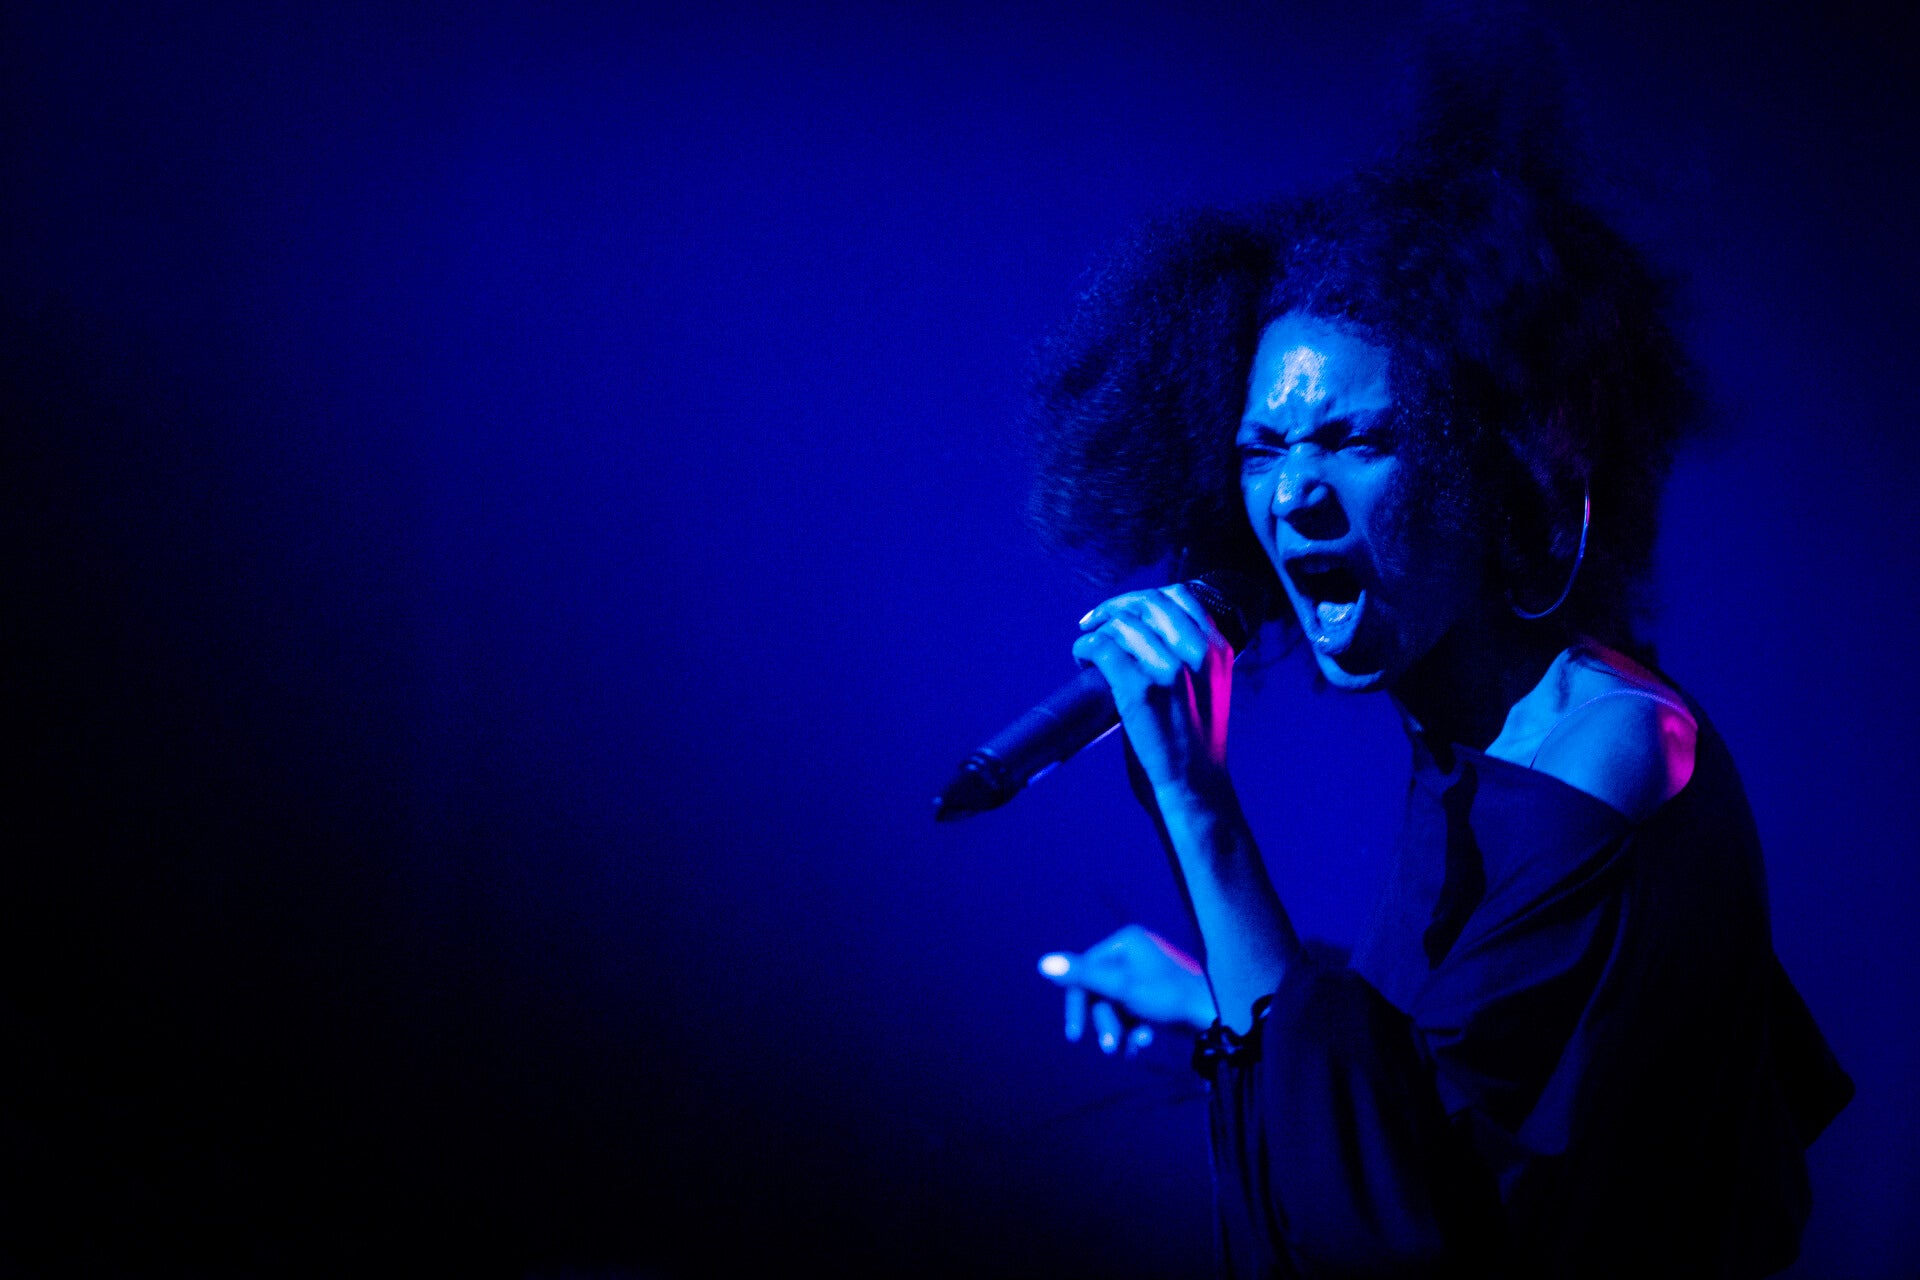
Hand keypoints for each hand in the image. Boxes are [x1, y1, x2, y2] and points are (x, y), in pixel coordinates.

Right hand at [1038, 924, 1217, 1053]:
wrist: (1219, 1016)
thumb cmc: (1171, 997)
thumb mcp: (1122, 988)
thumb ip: (1082, 976)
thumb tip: (1043, 963)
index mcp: (1126, 941)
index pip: (1085, 972)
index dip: (1077, 1005)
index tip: (1074, 1035)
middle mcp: (1135, 951)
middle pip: (1101, 990)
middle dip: (1105, 1022)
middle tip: (1111, 1048)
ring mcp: (1147, 972)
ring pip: (1116, 1004)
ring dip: (1119, 1029)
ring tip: (1129, 1050)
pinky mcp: (1157, 992)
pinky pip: (1132, 1010)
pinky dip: (1133, 1028)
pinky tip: (1141, 1044)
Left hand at [1070, 584, 1234, 793]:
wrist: (1196, 786)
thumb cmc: (1194, 743)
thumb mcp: (1208, 687)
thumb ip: (1187, 655)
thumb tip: (1142, 630)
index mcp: (1218, 649)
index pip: (1179, 596)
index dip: (1141, 598)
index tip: (1121, 612)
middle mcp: (1197, 653)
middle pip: (1147, 603)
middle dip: (1114, 608)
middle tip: (1093, 623)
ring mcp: (1170, 669)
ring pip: (1122, 623)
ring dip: (1096, 631)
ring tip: (1087, 649)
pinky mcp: (1140, 689)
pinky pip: (1102, 648)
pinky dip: (1084, 648)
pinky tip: (1082, 661)